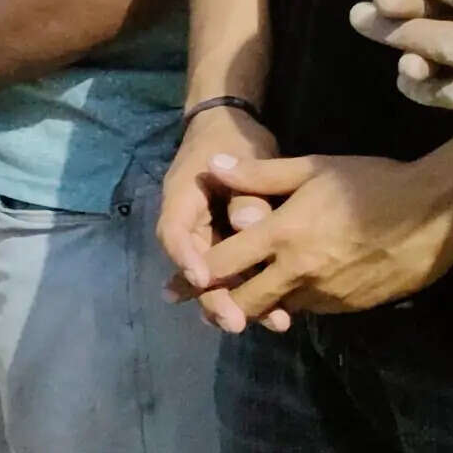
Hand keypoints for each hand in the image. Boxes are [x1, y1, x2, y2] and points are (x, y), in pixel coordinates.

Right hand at [158, 103, 278, 324]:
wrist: (232, 129)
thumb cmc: (234, 141)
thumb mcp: (242, 158)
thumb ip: (246, 192)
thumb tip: (248, 224)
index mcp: (182, 199)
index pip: (174, 233)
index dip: (185, 258)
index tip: (202, 279)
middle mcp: (189, 223)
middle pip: (194, 265)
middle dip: (214, 296)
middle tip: (234, 323)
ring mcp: (207, 234)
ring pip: (216, 273)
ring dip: (237, 299)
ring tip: (270, 323)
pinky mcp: (227, 241)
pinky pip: (234, 267)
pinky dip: (251, 288)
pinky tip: (278, 311)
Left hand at [182, 147, 452, 332]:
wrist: (439, 212)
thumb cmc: (373, 182)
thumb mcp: (313, 168)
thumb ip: (259, 174)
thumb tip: (213, 168)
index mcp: (284, 235)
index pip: (224, 263)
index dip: (194, 277)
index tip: (172, 289)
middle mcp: (300, 271)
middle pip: (246, 300)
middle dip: (221, 304)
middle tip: (201, 308)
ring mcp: (330, 293)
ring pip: (281, 307)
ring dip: (261, 306)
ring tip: (242, 304)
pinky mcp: (355, 305)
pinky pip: (314, 308)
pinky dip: (297, 302)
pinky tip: (292, 293)